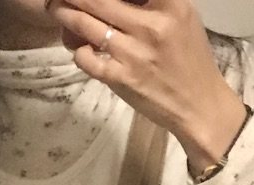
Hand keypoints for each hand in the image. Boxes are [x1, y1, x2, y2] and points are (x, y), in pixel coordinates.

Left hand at [45, 0, 246, 164]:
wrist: (198, 106)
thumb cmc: (190, 60)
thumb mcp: (182, 17)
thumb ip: (152, 2)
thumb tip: (114, 0)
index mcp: (169, 5)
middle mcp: (150, 26)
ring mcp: (133, 54)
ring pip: (85, 25)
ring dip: (64, 14)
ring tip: (55, 8)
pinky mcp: (121, 79)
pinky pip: (86, 59)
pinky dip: (78, 51)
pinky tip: (80, 48)